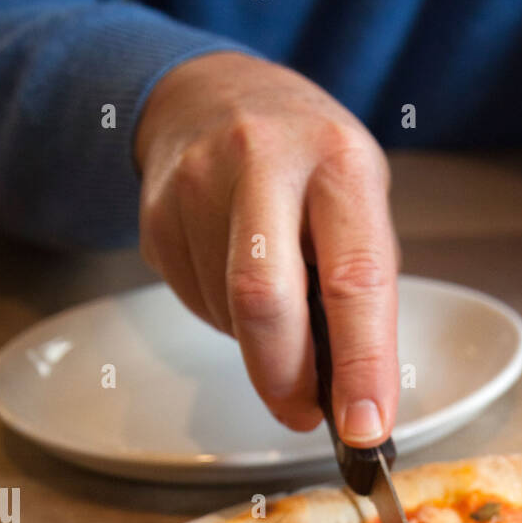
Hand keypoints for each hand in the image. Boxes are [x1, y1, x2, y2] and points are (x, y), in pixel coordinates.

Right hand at [135, 53, 398, 443]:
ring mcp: (198, 184)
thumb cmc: (306, 164)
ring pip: (228, 314)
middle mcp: (266, 161)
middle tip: (304, 412)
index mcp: (338, 163)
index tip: (365, 426)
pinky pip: (194, 303)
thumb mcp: (358, 201)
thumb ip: (362, 289)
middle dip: (286, 379)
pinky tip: (234, 278)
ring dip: (258, 346)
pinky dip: (224, 318)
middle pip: (265, 301)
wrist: (212, 96)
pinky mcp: (156, 215)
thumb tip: (357, 393)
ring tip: (276, 304)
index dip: (361, 365)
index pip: (354, 280)